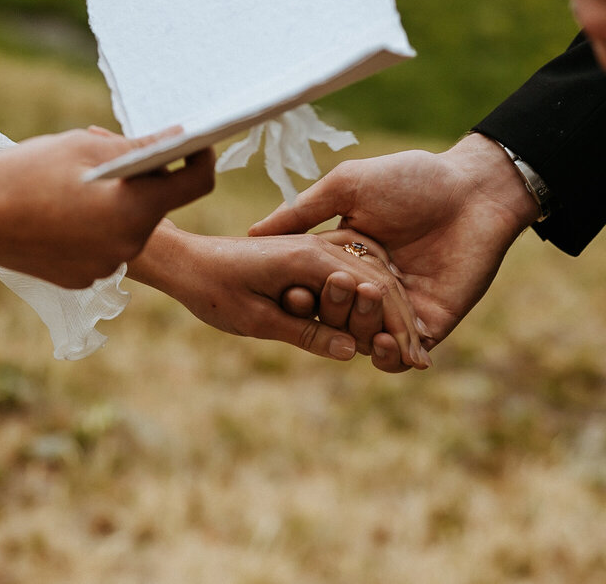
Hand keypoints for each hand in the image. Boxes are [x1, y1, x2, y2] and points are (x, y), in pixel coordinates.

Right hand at [0, 126, 214, 286]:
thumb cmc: (24, 175)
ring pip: (129, 223)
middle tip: (103, 156)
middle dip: (142, 178)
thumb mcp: (83, 147)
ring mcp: (107, 266)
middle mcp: (130, 244)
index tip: (192, 141)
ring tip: (72, 184)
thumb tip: (180, 139)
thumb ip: (139, 146)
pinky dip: (92, 226)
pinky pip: (103, 244)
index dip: (201, 157)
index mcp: (136, 209)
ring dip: (115, 202)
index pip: (198, 183)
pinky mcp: (84, 278)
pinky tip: (57, 212)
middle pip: (157, 203)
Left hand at [127, 222, 428, 366]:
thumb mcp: (255, 320)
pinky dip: (372, 294)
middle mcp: (319, 247)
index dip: (396, 327)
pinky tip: (381, 320)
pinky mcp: (309, 253)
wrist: (184, 259)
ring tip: (409, 344)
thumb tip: (350, 350)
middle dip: (402, 320)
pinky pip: (353, 269)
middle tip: (421, 358)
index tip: (415, 359)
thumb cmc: (211, 290)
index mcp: (309, 259)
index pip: (372, 291)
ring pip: (371, 274)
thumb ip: (305, 333)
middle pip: (379, 281)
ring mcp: (316, 246)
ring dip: (391, 308)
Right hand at [251, 133, 537, 370]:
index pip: (313, 290)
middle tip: (334, 296)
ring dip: (356, 338)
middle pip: (336, 319)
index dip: (297, 297)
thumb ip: (302, 211)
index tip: (287, 294)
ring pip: (365, 341)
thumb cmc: (412, 179)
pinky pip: (403, 354)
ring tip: (356, 324)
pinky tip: (381, 343)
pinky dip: (388, 358)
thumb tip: (253, 233)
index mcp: (348, 257)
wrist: (473, 190)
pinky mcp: (432, 322)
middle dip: (328, 316)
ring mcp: (401, 307)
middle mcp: (371, 286)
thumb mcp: (347, 187)